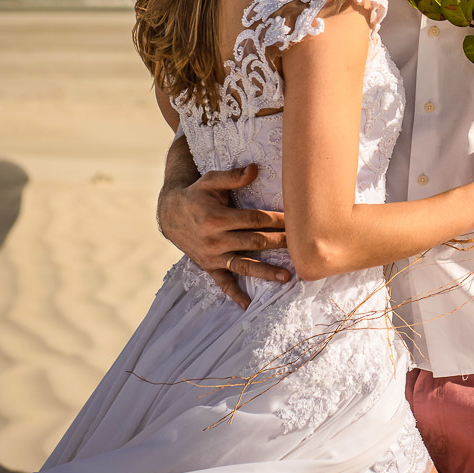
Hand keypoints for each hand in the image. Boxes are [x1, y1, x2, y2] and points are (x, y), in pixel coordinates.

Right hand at [157, 164, 290, 309]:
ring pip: (243, 265)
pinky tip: (247, 304)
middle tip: (303, 246)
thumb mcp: (210, 181)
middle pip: (254, 242)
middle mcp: (216, 240)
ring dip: (265, 272)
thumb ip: (233, 176)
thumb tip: (256, 168)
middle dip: (279, 243)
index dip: (276, 220)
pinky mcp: (208, 266)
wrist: (170, 214)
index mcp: (218, 218)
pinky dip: (234, 294)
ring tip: (286, 277)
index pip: (254, 220)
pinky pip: (222, 282)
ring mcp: (213, 256)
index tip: (296, 221)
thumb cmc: (196, 194)